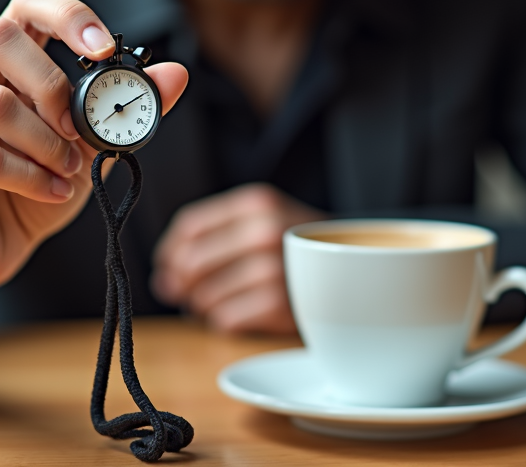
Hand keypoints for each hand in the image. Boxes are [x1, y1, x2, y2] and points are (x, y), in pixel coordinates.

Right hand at [0, 0, 187, 341]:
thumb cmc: (31, 187)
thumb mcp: (87, 145)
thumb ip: (125, 109)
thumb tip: (177, 75)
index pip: (24, 6)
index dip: (66, 16)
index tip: (103, 49)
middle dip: (55, 89)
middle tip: (80, 132)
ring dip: (48, 144)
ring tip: (69, 172)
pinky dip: (31, 177)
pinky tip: (52, 191)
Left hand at [151, 184, 326, 333]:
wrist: (361, 269)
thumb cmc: (300, 248)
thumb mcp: (265, 220)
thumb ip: (214, 236)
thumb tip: (164, 276)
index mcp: (258, 203)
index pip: (190, 227)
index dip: (170, 252)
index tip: (167, 268)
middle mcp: (265, 232)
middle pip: (191, 263)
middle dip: (183, 283)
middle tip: (189, 293)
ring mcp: (275, 270)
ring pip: (205, 296)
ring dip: (205, 306)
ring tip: (225, 302)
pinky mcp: (281, 306)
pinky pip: (224, 320)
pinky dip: (225, 322)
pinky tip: (243, 314)